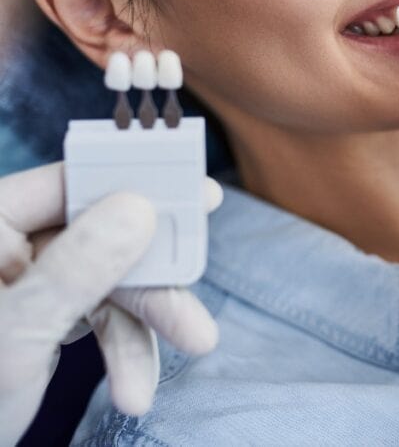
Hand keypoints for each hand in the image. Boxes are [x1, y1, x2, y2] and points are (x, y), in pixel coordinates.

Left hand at [0, 162, 222, 444]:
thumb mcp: (18, 333)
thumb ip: (76, 268)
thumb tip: (138, 208)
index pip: (67, 186)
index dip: (136, 186)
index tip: (198, 194)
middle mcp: (9, 246)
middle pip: (104, 239)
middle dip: (154, 284)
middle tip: (200, 301)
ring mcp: (29, 282)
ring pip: (111, 282)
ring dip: (148, 326)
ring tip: (189, 353)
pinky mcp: (45, 317)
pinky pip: (102, 317)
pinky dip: (125, 352)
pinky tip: (135, 390)